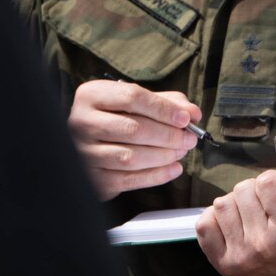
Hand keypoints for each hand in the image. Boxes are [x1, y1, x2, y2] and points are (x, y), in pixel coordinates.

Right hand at [67, 79, 199, 199]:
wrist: (87, 142)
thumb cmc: (116, 116)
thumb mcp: (136, 101)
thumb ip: (167, 102)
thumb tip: (193, 113)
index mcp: (92, 95)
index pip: (132, 98)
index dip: (163, 109)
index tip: (185, 118)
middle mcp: (82, 123)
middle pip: (133, 129)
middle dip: (168, 135)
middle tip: (188, 138)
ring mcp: (84, 152)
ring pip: (130, 157)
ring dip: (163, 156)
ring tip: (181, 151)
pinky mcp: (93, 178)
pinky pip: (128, 180)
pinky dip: (156, 176)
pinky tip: (173, 169)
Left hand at [195, 167, 275, 275]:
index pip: (266, 181)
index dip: (272, 181)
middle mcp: (263, 244)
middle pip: (242, 189)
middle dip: (253, 192)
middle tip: (264, 206)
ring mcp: (240, 255)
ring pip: (222, 204)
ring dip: (235, 204)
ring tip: (248, 215)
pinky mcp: (222, 262)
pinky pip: (204, 224)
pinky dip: (216, 219)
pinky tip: (232, 224)